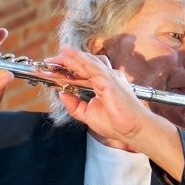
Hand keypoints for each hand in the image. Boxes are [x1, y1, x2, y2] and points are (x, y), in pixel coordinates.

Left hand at [52, 44, 184, 180]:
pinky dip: (77, 59)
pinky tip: (67, 55)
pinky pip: (90, 66)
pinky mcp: (108, 80)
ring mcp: (109, 76)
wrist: (133, 129)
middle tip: (51, 62)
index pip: (84, 70)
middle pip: (84, 63)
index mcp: (104, 83)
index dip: (69, 67)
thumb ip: (74, 104)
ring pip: (86, 62)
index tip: (55, 68)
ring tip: (55, 57)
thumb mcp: (88, 114)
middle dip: (66, 61)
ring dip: (69, 58)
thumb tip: (62, 93)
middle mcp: (107, 76)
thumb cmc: (118, 123)